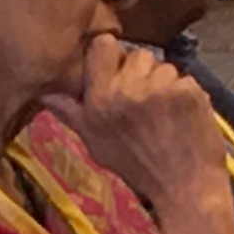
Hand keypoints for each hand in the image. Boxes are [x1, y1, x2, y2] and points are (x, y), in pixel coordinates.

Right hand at [59, 34, 228, 218]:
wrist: (184, 188)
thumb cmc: (138, 168)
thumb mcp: (96, 144)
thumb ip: (72, 114)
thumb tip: (45, 93)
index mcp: (99, 100)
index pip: (103, 45)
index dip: (113, 55)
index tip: (118, 73)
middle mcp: (125, 90)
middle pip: (137, 55)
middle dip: (143, 73)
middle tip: (146, 103)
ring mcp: (159, 89)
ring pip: (164, 66)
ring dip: (166, 84)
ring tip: (166, 114)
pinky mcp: (187, 92)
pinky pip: (186, 78)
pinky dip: (188, 95)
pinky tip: (184, 118)